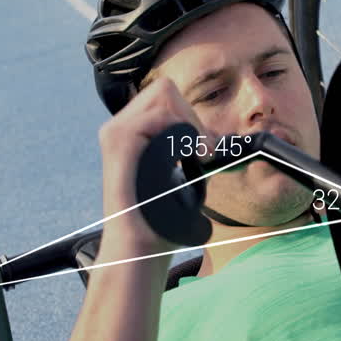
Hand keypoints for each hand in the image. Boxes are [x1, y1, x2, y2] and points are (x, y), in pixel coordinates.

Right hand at [98, 78, 205, 254]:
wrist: (140, 249)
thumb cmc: (161, 222)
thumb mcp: (181, 179)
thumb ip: (192, 154)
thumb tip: (224, 142)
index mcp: (132, 135)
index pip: (168, 99)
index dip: (191, 119)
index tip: (204, 151)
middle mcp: (120, 128)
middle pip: (166, 90)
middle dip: (192, 118)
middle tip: (202, 154)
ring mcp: (116, 132)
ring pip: (164, 95)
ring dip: (188, 125)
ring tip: (193, 157)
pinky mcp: (118, 141)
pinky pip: (160, 115)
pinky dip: (181, 133)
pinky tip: (186, 157)